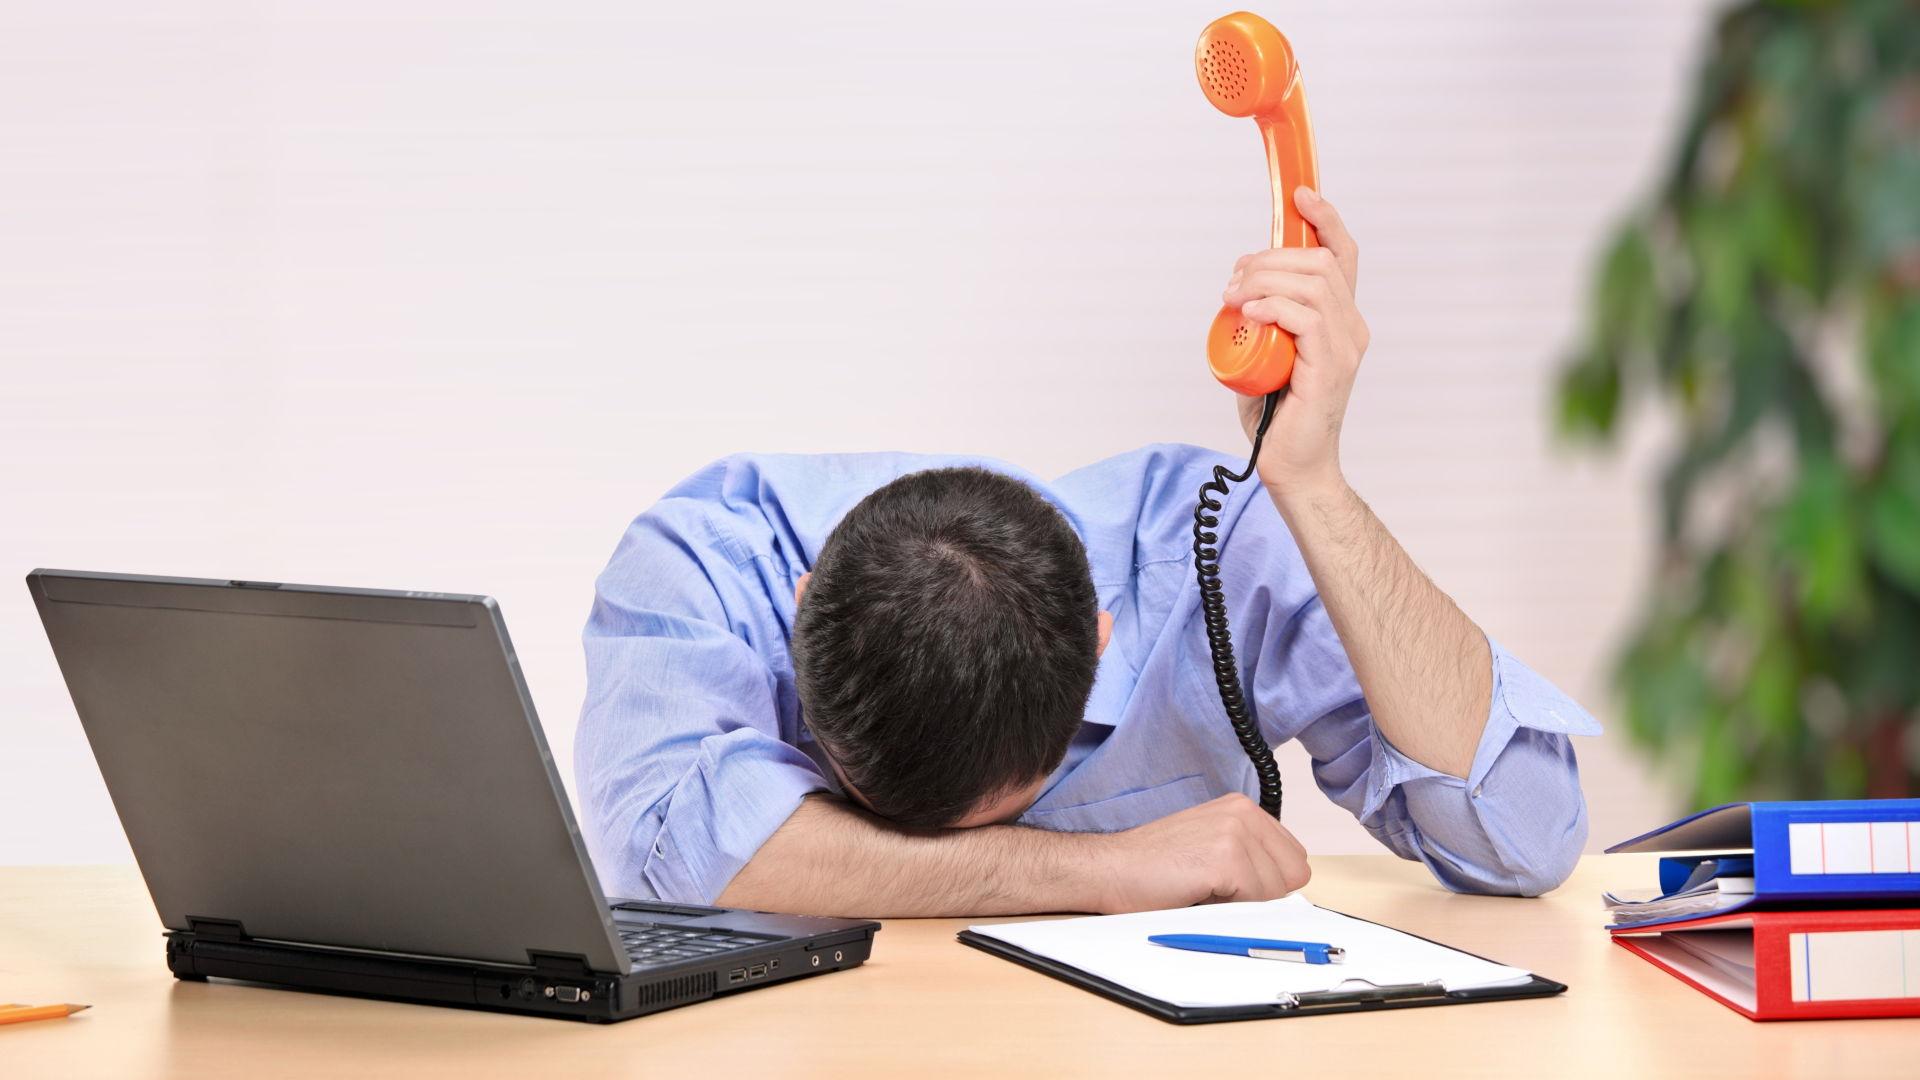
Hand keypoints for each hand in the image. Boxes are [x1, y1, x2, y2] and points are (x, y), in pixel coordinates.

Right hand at [1089, 794, 1310, 912]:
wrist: (1110, 869)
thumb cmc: (1154, 867)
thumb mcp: (1211, 847)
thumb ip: (1250, 855)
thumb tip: (1289, 885)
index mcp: (1242, 808)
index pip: (1293, 858)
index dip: (1268, 883)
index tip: (1233, 885)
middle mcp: (1243, 812)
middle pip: (1293, 874)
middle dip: (1262, 893)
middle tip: (1216, 888)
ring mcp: (1235, 832)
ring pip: (1276, 891)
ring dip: (1242, 902)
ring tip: (1203, 888)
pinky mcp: (1225, 858)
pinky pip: (1256, 900)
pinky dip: (1230, 908)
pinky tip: (1198, 893)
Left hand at [1220, 187, 1367, 493]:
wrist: (1292, 466)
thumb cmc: (1276, 414)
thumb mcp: (1266, 351)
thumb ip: (1264, 319)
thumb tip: (1239, 289)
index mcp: (1340, 319)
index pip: (1342, 256)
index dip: (1326, 219)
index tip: (1300, 195)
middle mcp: (1350, 327)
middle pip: (1319, 262)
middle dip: (1269, 257)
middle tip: (1233, 281)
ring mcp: (1344, 346)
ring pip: (1311, 283)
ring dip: (1264, 280)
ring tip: (1233, 298)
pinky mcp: (1330, 366)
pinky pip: (1305, 316)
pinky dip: (1271, 306)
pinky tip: (1249, 314)